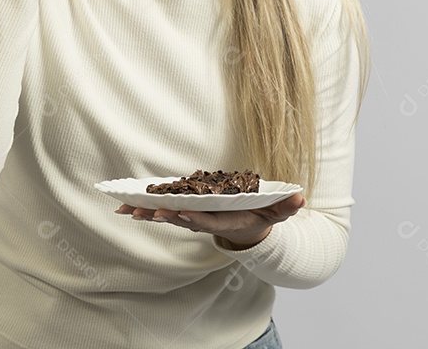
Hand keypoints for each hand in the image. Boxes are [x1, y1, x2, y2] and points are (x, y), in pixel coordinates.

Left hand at [115, 194, 304, 249]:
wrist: (247, 230)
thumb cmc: (260, 217)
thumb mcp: (276, 212)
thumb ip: (286, 206)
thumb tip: (302, 197)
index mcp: (224, 221)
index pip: (208, 221)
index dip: (194, 218)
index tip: (182, 214)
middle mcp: (205, 222)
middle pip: (182, 220)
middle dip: (164, 217)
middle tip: (146, 213)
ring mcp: (192, 219)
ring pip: (167, 217)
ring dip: (147, 214)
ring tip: (126, 209)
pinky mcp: (184, 212)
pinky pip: (162, 210)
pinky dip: (145, 209)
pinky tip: (125, 206)